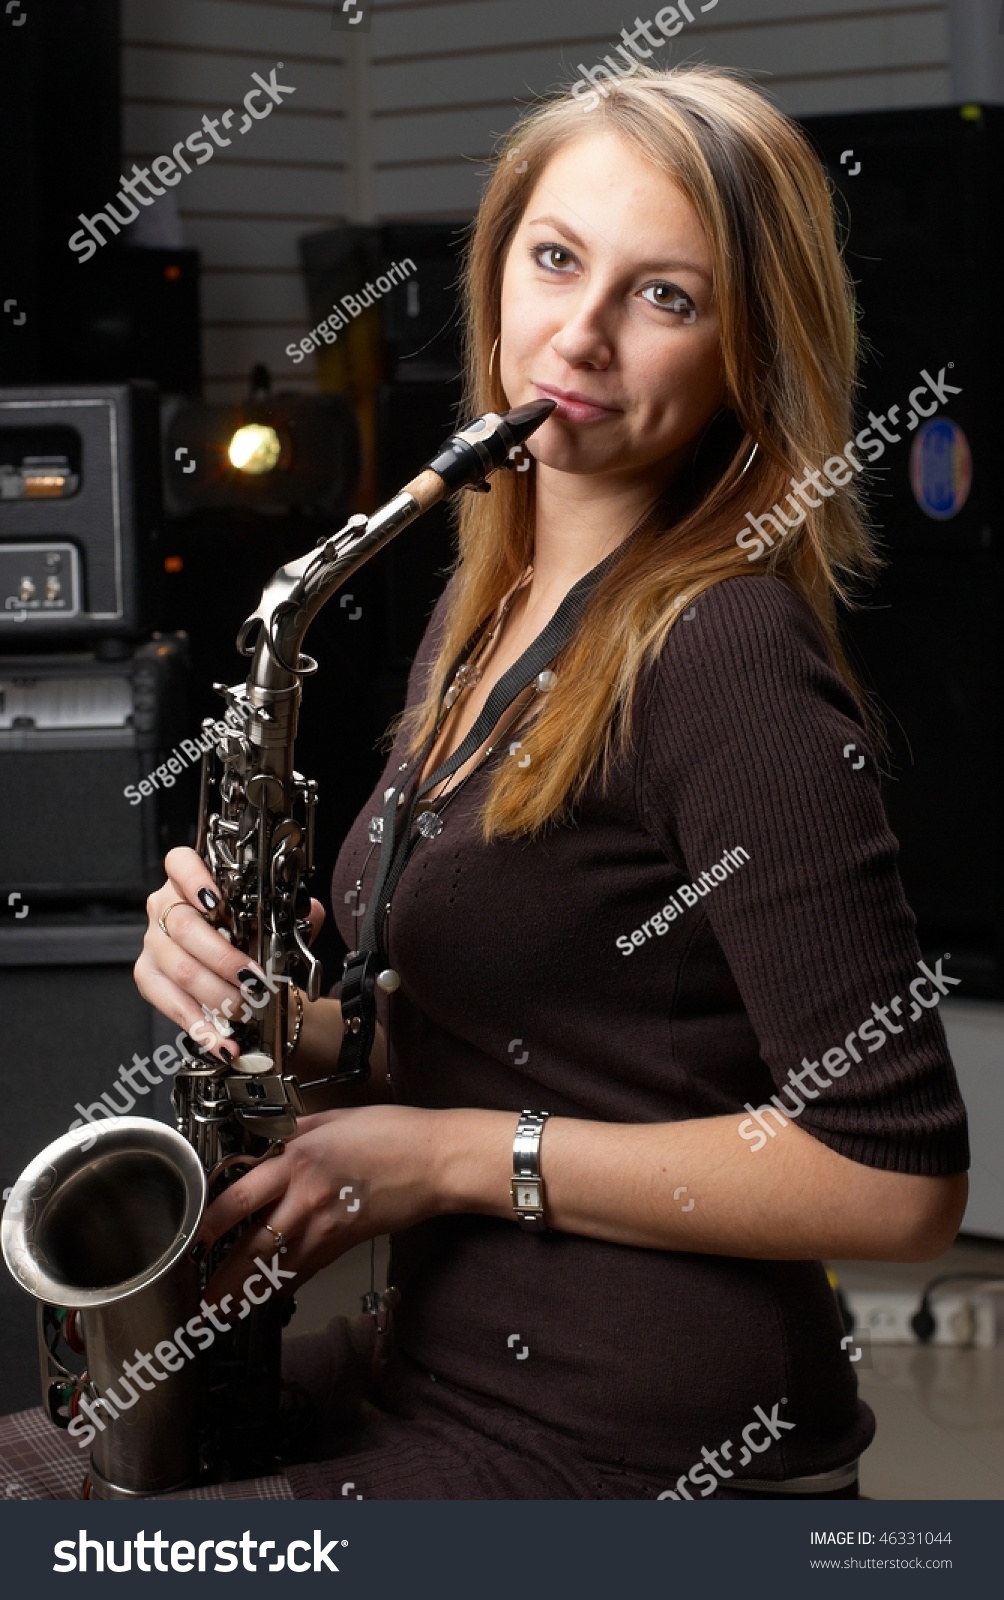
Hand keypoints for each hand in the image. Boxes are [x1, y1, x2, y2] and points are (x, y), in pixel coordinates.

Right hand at [134, 845, 325, 1060]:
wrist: (236, 970)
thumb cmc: (246, 936)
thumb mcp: (269, 919)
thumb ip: (290, 912)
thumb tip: (311, 912)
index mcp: (190, 880)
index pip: (179, 863)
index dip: (192, 878)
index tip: (214, 898)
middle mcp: (165, 907)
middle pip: (185, 927)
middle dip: (225, 959)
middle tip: (255, 981)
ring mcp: (153, 942)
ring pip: (180, 969)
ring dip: (218, 995)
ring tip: (247, 1009)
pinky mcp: (148, 977)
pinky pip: (169, 1003)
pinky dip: (200, 1027)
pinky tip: (222, 1041)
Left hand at [196, 1104, 444, 1303]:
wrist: (434, 1160)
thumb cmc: (390, 1133)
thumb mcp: (332, 1120)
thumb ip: (292, 1136)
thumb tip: (264, 1147)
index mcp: (298, 1161)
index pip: (239, 1200)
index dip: (208, 1226)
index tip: (190, 1243)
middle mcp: (306, 1199)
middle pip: (252, 1250)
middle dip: (222, 1284)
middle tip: (198, 1306)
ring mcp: (326, 1228)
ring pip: (276, 1271)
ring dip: (246, 1296)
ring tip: (221, 1315)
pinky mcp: (344, 1245)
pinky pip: (304, 1271)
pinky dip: (282, 1286)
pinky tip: (266, 1296)